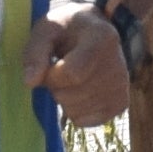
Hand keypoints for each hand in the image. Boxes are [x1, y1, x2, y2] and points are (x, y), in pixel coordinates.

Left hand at [34, 0, 136, 129]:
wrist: (95, 30)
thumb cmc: (66, 29)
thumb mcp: (46, 30)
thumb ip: (35, 52)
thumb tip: (30, 82)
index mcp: (103, 38)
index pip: (71, 74)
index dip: (50, 76)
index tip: (49, 65)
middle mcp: (119, 64)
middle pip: (71, 96)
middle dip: (55, 87)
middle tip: (59, 70)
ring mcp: (122, 87)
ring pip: (76, 111)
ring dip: (63, 99)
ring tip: (70, 79)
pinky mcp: (120, 104)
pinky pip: (84, 121)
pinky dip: (74, 111)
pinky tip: (78, 91)